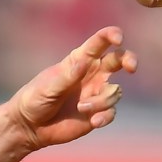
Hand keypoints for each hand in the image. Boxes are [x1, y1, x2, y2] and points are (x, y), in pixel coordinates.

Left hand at [7, 26, 138, 150]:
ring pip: (115, 91)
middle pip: (119, 60)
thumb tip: (85, 61)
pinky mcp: (96, 112)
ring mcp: (96, 93)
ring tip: (80, 107)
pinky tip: (94, 122)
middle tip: (131, 67)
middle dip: (129, 60)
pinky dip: (105, 116)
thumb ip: (67, 76)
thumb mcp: (48, 87)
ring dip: (102, 100)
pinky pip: (111, 112)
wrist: (29, 126)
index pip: (100, 42)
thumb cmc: (35, 99)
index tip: (118, 38)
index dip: (112, 35)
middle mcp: (92, 74)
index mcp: (79, 60)